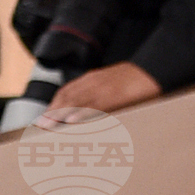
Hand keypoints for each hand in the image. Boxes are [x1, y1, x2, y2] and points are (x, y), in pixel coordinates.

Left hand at [36, 63, 162, 123]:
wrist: (157, 66)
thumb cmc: (137, 80)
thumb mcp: (114, 85)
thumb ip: (99, 97)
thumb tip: (85, 114)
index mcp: (93, 78)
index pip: (66, 92)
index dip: (53, 106)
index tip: (43, 120)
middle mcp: (94, 82)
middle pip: (66, 96)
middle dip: (51, 112)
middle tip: (38, 128)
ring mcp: (103, 88)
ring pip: (76, 101)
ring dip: (59, 114)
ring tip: (46, 126)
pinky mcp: (114, 95)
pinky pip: (94, 105)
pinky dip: (81, 113)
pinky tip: (70, 122)